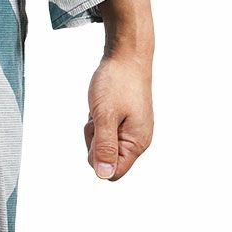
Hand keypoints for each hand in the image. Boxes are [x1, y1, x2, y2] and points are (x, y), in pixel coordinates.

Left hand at [85, 0, 154, 180]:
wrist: (126, 56)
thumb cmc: (117, 83)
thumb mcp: (104, 115)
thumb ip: (104, 146)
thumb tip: (103, 175)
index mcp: (137, 142)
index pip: (114, 172)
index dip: (98, 158)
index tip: (97, 133)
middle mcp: (137, 140)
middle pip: (105, 159)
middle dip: (94, 141)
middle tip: (97, 117)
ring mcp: (131, 130)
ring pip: (102, 144)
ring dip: (94, 129)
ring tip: (100, 108)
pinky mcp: (124, 121)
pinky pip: (103, 130)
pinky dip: (97, 119)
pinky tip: (101, 105)